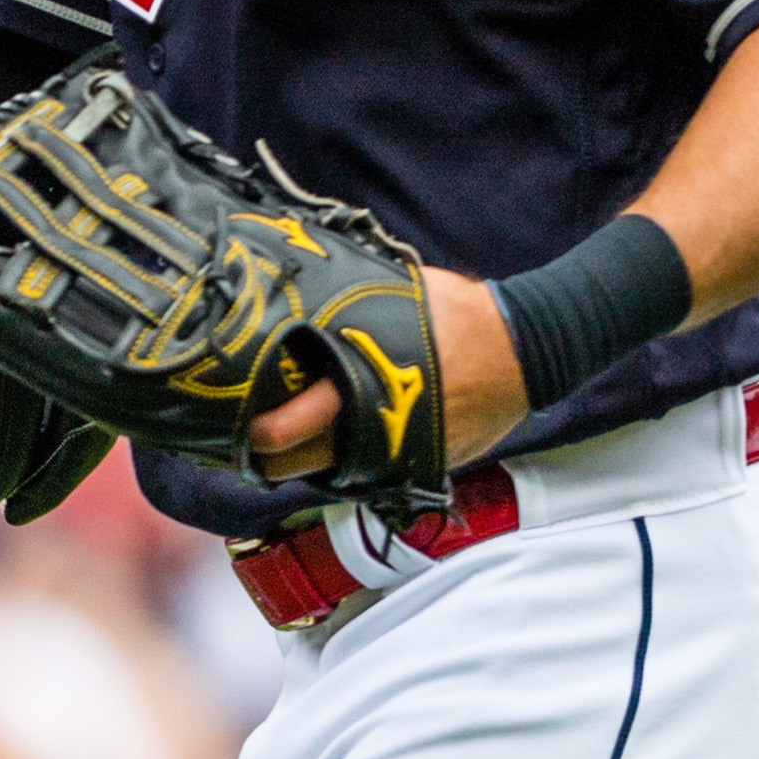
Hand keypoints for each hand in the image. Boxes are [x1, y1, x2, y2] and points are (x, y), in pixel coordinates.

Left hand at [246, 268, 528, 481]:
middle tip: (248, 432)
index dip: (255, 429)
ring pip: (324, 475)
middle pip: (296, 464)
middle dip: (264, 454)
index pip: (291, 427)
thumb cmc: (456, 314)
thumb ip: (342, 302)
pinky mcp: (418, 466)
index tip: (234, 414)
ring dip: (298, 462)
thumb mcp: (392, 294)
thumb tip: (292, 283)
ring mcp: (397, 453)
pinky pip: (362, 474)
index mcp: (361, 382)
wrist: (523, 351)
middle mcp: (374, 427)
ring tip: (277, 440)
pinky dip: (338, 463)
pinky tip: (325, 441)